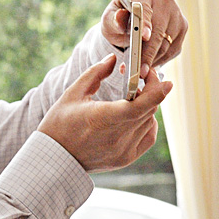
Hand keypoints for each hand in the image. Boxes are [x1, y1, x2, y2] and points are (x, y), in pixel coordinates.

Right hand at [38, 54, 171, 172]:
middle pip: (148, 109)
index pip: (140, 105)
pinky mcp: (126, 159)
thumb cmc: (59, 125)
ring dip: (146, 107)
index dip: (157, 92)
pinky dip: (147, 124)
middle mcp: (117, 137)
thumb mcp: (72, 94)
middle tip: (139, 80)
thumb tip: (112, 60)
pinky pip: (148, 137)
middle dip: (148, 92)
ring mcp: (123, 150)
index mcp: (103, 118)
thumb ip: (95, 73)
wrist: (53, 158)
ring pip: (149, 121)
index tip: (165, 80)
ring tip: (131, 99)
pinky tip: (136, 116)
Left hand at [100, 0, 187, 68]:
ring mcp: (176, 13)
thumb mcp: (109, 21)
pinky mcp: (182, 27)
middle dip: (147, 53)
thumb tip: (120, 17)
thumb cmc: (118, 21)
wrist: (131, 23)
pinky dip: (160, 60)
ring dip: (153, 60)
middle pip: (158, 30)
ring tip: (139, 71)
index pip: (145, 8)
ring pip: (166, 43)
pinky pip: (173, 49)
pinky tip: (149, 65)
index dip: (145, 23)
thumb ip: (113, 20)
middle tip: (139, 70)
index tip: (144, 37)